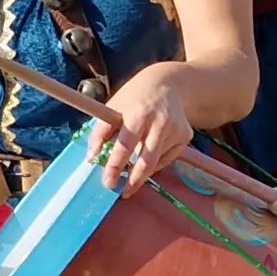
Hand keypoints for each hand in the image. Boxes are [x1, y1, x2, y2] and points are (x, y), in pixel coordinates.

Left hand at [95, 61, 197, 192]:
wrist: (169, 84)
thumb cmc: (135, 97)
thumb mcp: (114, 106)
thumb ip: (102, 131)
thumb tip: (91, 158)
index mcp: (137, 113)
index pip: (123, 145)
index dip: (114, 166)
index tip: (107, 182)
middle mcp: (158, 122)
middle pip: (145, 160)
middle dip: (132, 180)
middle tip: (122, 192)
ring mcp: (174, 130)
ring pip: (156, 162)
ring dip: (141, 173)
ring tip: (130, 179)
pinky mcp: (185, 136)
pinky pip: (167, 158)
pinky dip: (155, 162)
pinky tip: (149, 152)